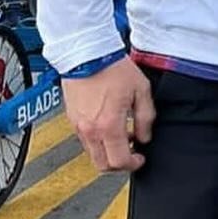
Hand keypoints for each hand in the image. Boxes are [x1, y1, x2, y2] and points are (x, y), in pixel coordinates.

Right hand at [63, 56, 154, 171]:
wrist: (87, 54)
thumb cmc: (113, 69)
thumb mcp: (141, 91)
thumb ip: (145, 118)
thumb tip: (144, 136)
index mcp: (108, 125)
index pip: (119, 161)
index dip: (133, 164)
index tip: (140, 158)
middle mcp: (90, 130)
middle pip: (102, 164)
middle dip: (119, 163)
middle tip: (131, 152)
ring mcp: (78, 125)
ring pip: (92, 153)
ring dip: (108, 151)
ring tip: (123, 135)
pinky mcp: (72, 118)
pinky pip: (85, 139)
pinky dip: (98, 140)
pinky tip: (109, 125)